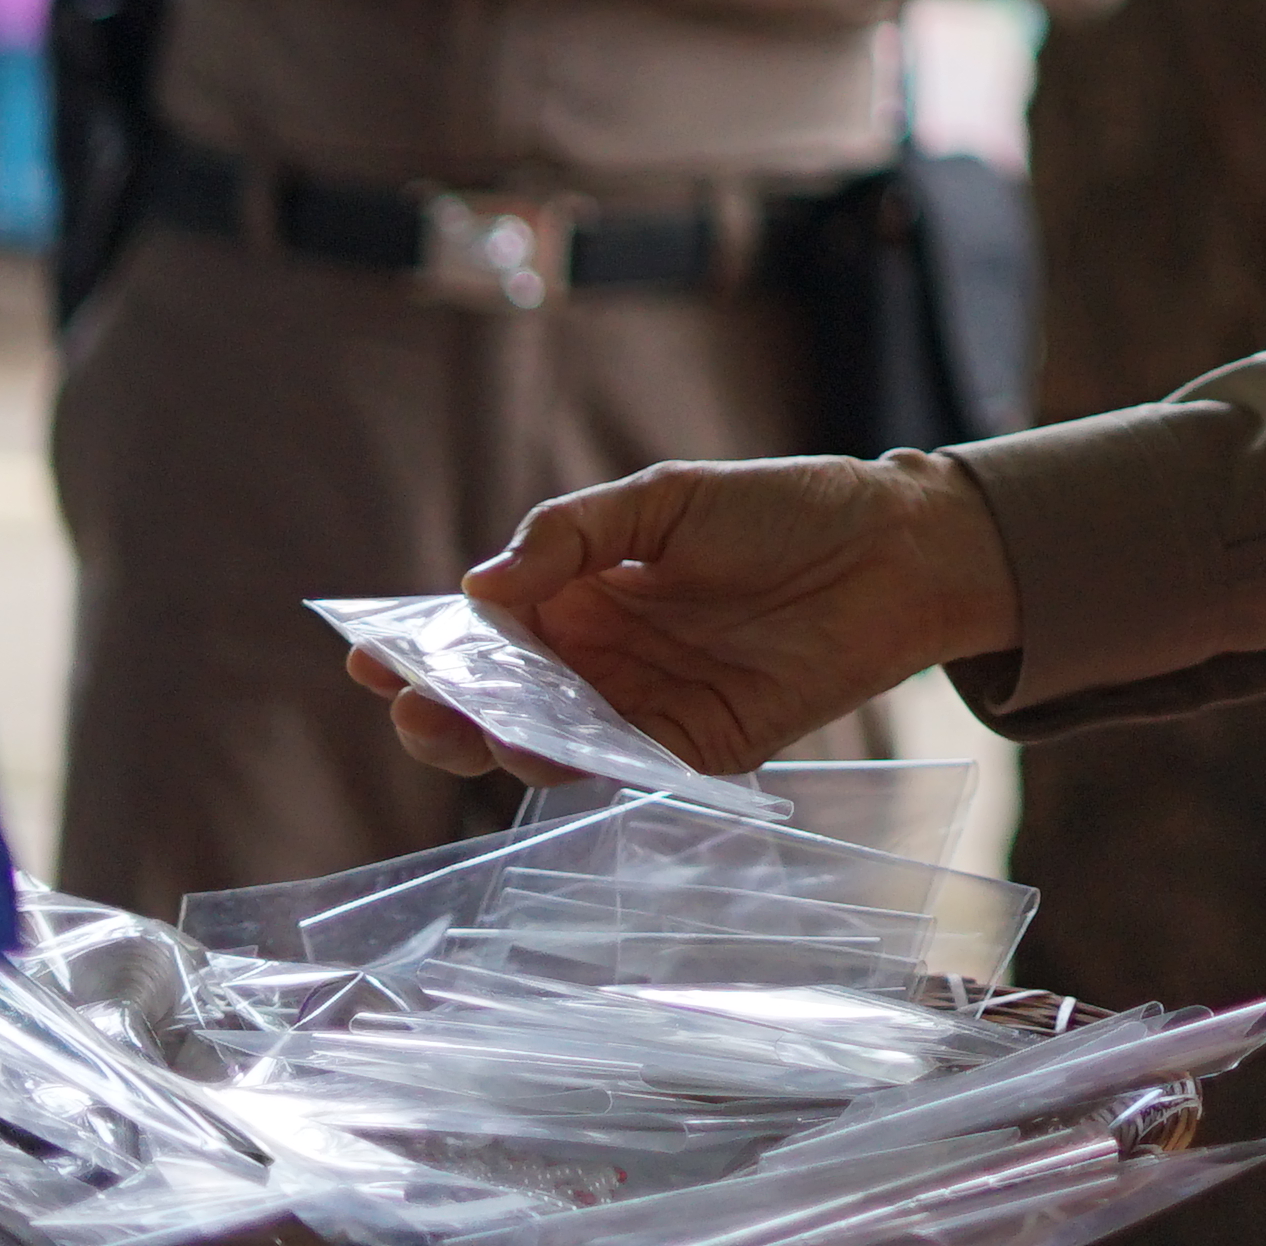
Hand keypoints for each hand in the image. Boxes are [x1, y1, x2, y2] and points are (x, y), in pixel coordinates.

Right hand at [357, 451, 1024, 781]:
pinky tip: (549, 749)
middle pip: (499, 702)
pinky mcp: (694, 750)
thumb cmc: (782, 509)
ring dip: (504, 742)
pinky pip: (624, 765)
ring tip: (474, 727)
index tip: (371, 652)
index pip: (484, 634)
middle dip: (447, 709)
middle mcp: (599, 661)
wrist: (894, 547)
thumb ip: (573, 536)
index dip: (427, 648)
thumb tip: (480, 588)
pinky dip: (583, 763)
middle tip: (414, 703)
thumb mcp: (666, 499)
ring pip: (549, 744)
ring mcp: (642, 709)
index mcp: (579, 595)